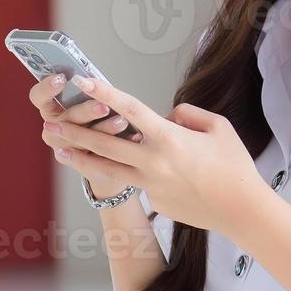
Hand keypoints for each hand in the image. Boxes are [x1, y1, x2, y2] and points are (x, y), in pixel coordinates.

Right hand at [29, 73, 140, 197]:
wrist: (112, 156)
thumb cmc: (100, 118)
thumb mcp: (94, 101)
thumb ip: (91, 92)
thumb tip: (96, 79)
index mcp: (51, 109)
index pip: (38, 97)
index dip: (47, 87)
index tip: (62, 78)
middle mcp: (53, 129)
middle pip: (65, 118)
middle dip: (86, 111)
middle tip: (103, 106)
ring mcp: (65, 149)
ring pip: (82, 140)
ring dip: (104, 129)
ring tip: (123, 122)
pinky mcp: (83, 165)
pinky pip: (98, 157)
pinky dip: (118, 145)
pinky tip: (133, 137)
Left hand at [41, 76, 270, 234]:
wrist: (240, 209)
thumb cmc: (234, 166)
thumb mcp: (219, 128)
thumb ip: (189, 115)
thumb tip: (167, 117)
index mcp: (169, 139)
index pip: (131, 109)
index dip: (105, 92)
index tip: (84, 81)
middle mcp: (153, 161)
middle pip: (105, 143)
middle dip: (75, 131)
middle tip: (50, 123)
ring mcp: (151, 184)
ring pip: (107, 168)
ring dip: (80, 157)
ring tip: (58, 150)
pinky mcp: (155, 200)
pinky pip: (138, 181)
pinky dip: (132, 172)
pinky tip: (129, 169)